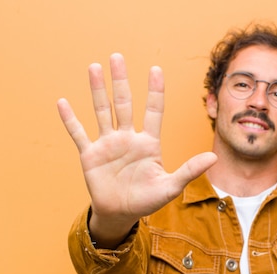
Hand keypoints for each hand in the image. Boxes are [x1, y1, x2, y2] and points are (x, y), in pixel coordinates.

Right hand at [57, 53, 216, 244]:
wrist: (121, 214)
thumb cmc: (147, 200)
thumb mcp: (170, 186)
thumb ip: (189, 170)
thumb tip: (213, 158)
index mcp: (148, 143)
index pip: (153, 111)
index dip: (154, 91)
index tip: (155, 70)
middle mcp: (128, 138)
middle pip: (124, 103)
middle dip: (120, 81)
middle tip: (117, 56)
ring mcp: (108, 144)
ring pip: (102, 111)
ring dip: (97, 90)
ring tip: (94, 67)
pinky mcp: (90, 155)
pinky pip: (79, 134)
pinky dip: (70, 120)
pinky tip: (63, 102)